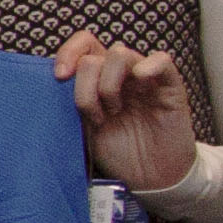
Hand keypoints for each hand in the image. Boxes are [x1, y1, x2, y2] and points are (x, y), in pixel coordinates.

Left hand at [54, 31, 197, 190]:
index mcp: (98, 79)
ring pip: (121, 54)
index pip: (83, 46)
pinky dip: (149, 65)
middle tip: (94, 116)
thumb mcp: (84, 127)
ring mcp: (145, 79)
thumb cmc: (117, 152)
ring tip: (113, 112)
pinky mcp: (170, 86)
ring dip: (109, 85)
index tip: (60, 77)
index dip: (68, 54)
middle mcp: (120, 74)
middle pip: (94, 56)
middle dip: (86, 88)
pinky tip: (140, 81)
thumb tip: (52, 81)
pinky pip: (162, 60)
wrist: (150, 176)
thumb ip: (71, 102)